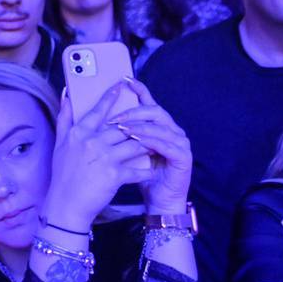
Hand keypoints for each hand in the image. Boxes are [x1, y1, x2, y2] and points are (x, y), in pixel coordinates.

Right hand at [41, 84, 153, 232]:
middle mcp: (91, 142)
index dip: (110, 97)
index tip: (121, 85)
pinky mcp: (114, 175)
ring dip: (145, 145)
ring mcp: (104, 158)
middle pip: (121, 127)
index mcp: (79, 133)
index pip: (98, 110)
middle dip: (137, 125)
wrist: (66, 206)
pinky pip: (136, 168)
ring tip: (154, 145)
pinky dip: (144, 170)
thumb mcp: (59, 145)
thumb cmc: (63, 176)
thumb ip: (64, 118)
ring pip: (133, 144)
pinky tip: (150, 170)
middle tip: (149, 121)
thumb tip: (66, 94)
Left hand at [106, 82, 192, 214]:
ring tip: (122, 128)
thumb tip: (98, 117)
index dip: (140, 90)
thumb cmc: (142, 176)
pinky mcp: (183, 157)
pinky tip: (137, 141)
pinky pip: (166, 145)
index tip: (125, 79)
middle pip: (154, 112)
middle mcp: (172, 130)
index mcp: (160, 126)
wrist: (159, 202)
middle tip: (115, 116)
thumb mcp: (127, 152)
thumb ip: (119, 134)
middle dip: (134, 112)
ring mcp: (180, 142)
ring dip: (140, 127)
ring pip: (159, 127)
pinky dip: (151, 142)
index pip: (149, 103)